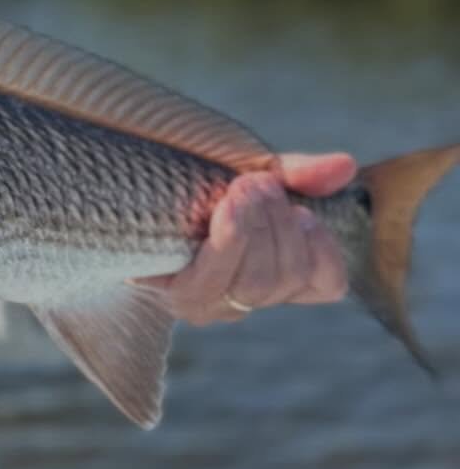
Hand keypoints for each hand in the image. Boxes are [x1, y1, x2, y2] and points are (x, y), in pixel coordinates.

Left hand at [137, 152, 354, 325]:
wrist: (121, 195)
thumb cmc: (194, 186)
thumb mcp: (250, 175)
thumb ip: (297, 174)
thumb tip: (347, 165)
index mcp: (274, 274)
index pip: (327, 283)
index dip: (325, 250)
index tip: (306, 214)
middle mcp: (245, 298)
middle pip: (288, 278)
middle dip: (281, 226)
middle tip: (262, 184)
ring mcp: (209, 303)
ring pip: (257, 283)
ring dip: (258, 227)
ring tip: (244, 188)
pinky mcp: (175, 295)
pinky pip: (213, 278)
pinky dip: (231, 239)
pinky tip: (230, 208)